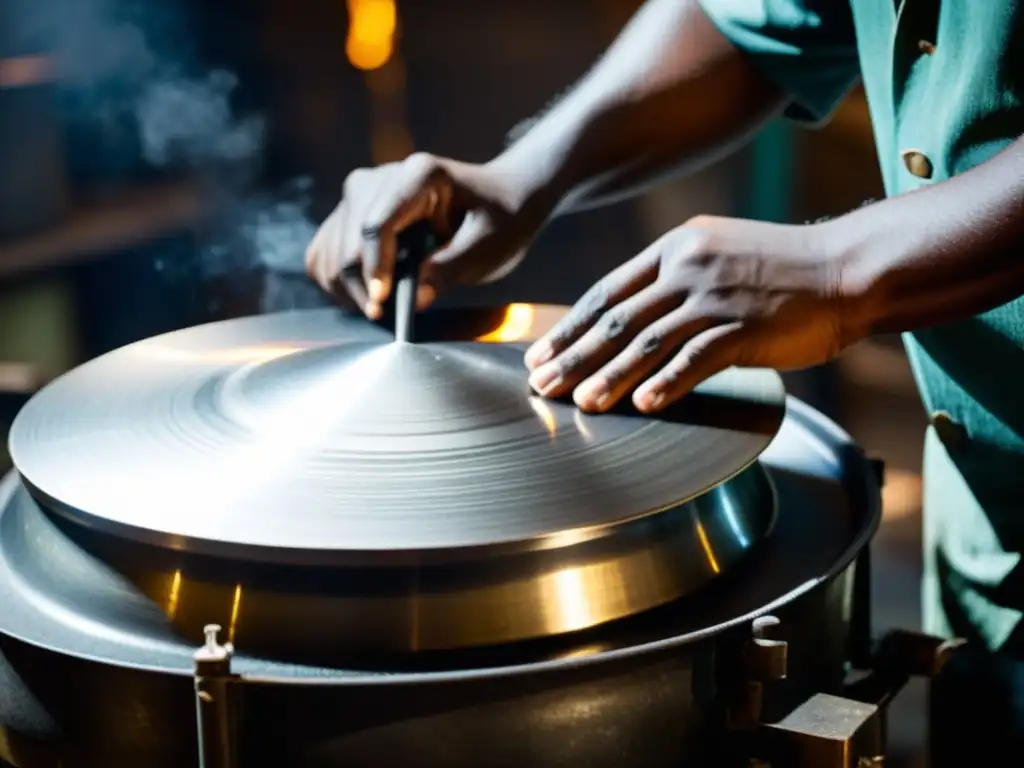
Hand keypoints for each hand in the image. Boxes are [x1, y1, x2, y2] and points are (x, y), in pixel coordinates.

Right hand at [306, 153, 544, 318]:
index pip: (377, 223)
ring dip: (345, 287)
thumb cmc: (501, 218)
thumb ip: (450, 269)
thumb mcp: (488, 246)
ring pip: (331, 247)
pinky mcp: (353, 212)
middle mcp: (381, 177)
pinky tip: (360, 296)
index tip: (381, 302)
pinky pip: (324, 249)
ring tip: (376, 309)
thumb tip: (415, 299)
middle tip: (383, 316)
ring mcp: (362, 193)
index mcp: (419, 176)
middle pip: (350, 239)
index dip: (375, 267)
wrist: (503, 198)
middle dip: (361, 285)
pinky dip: (334, 279)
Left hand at [524, 215, 862, 412]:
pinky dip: (666, 385)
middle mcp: (688, 268)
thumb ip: (671, 280)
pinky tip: (641, 406)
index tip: (541, 354)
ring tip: (581, 403)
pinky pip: (695, 361)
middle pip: (616, 320)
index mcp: (675, 248)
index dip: (570, 327)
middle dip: (574, 356)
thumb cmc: (780, 269)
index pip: (606, 292)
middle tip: (541, 385)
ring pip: (647, 342)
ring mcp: (715, 297)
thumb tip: (627, 317)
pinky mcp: (744, 327)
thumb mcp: (716, 255)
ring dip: (610, 376)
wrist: (846, 268)